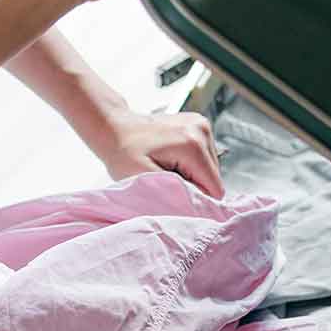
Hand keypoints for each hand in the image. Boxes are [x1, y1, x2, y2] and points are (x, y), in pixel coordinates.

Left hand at [87, 107, 223, 197]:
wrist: (115, 127)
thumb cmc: (123, 152)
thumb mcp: (144, 179)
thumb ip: (175, 193)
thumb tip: (200, 206)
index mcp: (193, 144)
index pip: (215, 188)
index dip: (196, 198)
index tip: (174, 194)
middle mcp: (202, 130)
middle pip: (214, 177)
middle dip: (193, 184)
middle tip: (166, 178)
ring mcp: (201, 124)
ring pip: (210, 168)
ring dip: (191, 174)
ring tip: (167, 167)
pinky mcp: (199, 125)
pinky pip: (204, 157)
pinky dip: (190, 163)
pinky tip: (171, 158)